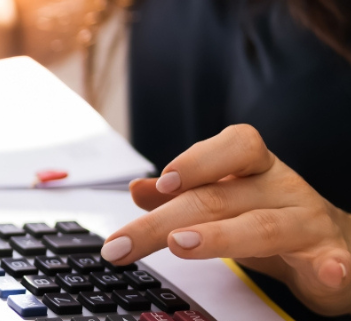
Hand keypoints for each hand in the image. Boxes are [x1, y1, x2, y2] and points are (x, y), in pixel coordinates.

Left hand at [101, 124, 350, 315]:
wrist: (330, 244)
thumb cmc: (266, 215)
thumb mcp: (222, 201)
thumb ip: (180, 196)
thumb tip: (137, 189)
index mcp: (253, 168)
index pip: (232, 146)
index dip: (196, 161)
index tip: (162, 183)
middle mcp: (279, 187)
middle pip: (220, 197)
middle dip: (166, 220)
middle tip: (125, 244)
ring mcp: (307, 221)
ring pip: (265, 226)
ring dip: (222, 237)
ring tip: (182, 246)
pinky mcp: (330, 257)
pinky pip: (334, 260)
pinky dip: (333, 266)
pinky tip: (328, 272)